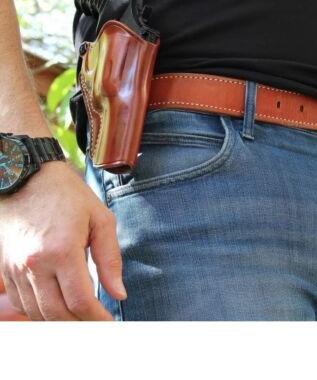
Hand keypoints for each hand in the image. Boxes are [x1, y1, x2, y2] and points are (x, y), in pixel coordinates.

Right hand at [0, 161, 126, 320]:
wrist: (26, 178)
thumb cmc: (67, 195)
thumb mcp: (99, 219)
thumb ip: (110, 258)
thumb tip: (119, 293)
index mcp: (62, 250)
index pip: (80, 301)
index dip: (97, 319)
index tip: (109, 325)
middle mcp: (35, 264)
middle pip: (57, 314)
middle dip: (80, 325)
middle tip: (97, 325)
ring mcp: (16, 268)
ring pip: (37, 313)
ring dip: (60, 323)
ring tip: (80, 320)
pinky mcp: (6, 268)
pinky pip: (22, 303)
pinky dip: (40, 312)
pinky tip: (56, 309)